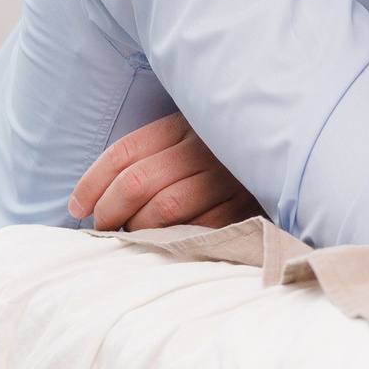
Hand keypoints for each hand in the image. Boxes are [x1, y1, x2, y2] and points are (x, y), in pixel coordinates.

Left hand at [67, 113, 264, 231]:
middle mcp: (205, 148)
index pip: (125, 153)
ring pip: (164, 209)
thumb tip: (90, 199)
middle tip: (103, 227)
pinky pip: (198, 230)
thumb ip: (151, 154)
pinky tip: (163, 244)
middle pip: (137, 182)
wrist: (291, 147)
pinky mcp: (246, 207)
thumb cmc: (222, 152)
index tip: (76, 208)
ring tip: (129, 236)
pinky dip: (173, 242)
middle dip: (109, 211)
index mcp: (185, 124)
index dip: (92, 183)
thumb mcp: (189, 136)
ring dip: (137, 229)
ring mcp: (228, 178)